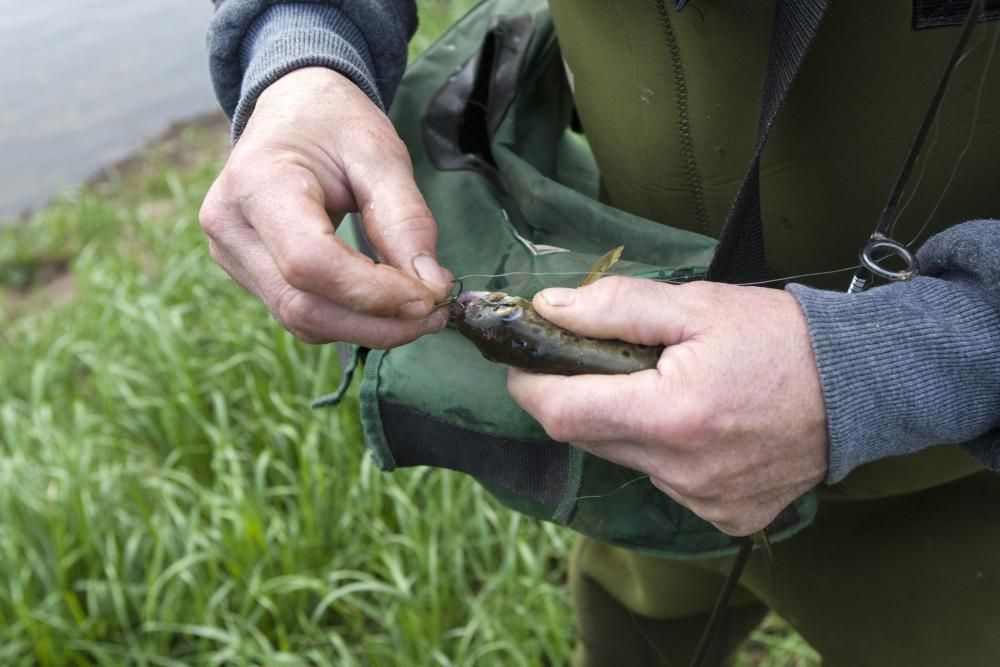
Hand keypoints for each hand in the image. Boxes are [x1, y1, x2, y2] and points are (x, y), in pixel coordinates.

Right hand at [199, 67, 451, 346]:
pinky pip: (301, 313)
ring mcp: (231, 254)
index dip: (373, 293)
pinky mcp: (246, 273)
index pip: (310, 262)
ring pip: (302, 319)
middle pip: (303, 305)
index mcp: (258, 182)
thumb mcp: (380, 153)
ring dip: (369, 328)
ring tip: (421, 311)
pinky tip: (388, 306)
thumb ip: (405, 219)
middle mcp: (231, 226)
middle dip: (378, 322)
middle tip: (436, 314)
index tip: (431, 296)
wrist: (293, 108)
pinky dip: (350, 319)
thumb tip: (431, 288)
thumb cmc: (335, 123)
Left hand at [507, 277, 828, 535]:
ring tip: (664, 388)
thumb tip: (549, 311)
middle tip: (601, 361)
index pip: (561, 414)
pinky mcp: (726, 517)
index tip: (527, 362)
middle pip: (588, 438)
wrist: (862, 387)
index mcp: (671, 416)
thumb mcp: (696, 305)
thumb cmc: (780, 338)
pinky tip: (699, 425)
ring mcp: (704, 501)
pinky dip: (665, 454)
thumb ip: (616, 307)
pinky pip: (667, 483)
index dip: (530, 386)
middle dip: (579, 399)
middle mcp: (681, 471)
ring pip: (626, 460)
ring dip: (625, 426)